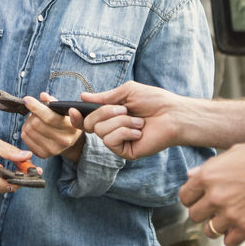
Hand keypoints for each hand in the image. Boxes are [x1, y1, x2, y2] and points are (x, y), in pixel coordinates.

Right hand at [0, 133, 32, 197]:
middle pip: (4, 186)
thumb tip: (27, 156)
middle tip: (28, 166)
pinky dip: (4, 182)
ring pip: (3, 189)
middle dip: (19, 177)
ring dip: (12, 179)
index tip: (31, 172)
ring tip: (16, 166)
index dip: (17, 179)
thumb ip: (9, 151)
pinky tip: (5, 172)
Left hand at [21, 93, 83, 161]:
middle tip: (35, 112)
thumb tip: (43, 96)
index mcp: (71, 127)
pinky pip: (25, 138)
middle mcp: (64, 140)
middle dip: (32, 114)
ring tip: (34, 120)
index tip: (27, 99)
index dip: (36, 107)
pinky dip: (25, 130)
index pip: (49, 117)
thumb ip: (54, 101)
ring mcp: (53, 149)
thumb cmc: (65, 121)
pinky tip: (32, 128)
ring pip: (29, 130)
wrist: (69, 140)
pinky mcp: (43, 154)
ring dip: (28, 122)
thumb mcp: (63, 110)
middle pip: (36, 124)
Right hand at [72, 81, 189, 159]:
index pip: (86, 119)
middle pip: (90, 124)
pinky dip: (125, 131)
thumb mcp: (126, 92)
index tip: (71, 109)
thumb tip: (83, 96)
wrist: (173, 115)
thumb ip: (104, 97)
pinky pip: (111, 141)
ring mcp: (118, 142)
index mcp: (110, 115)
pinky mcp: (125, 152)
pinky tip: (138, 131)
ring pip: (100, 131)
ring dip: (121, 121)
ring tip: (138, 121)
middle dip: (106, 112)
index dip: (76, 116)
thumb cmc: (154, 101)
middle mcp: (112, 129)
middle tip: (125, 109)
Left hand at [178, 137, 244, 245]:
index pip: (184, 197)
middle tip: (216, 208)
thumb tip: (190, 175)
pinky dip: (233, 237)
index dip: (193, 198)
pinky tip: (241, 226)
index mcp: (208, 175)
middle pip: (194, 216)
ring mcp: (231, 213)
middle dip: (204, 212)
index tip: (201, 198)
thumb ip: (208, 167)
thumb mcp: (232, 153)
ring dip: (217, 226)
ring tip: (229, 218)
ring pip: (209, 231)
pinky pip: (229, 242)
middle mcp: (215, 196)